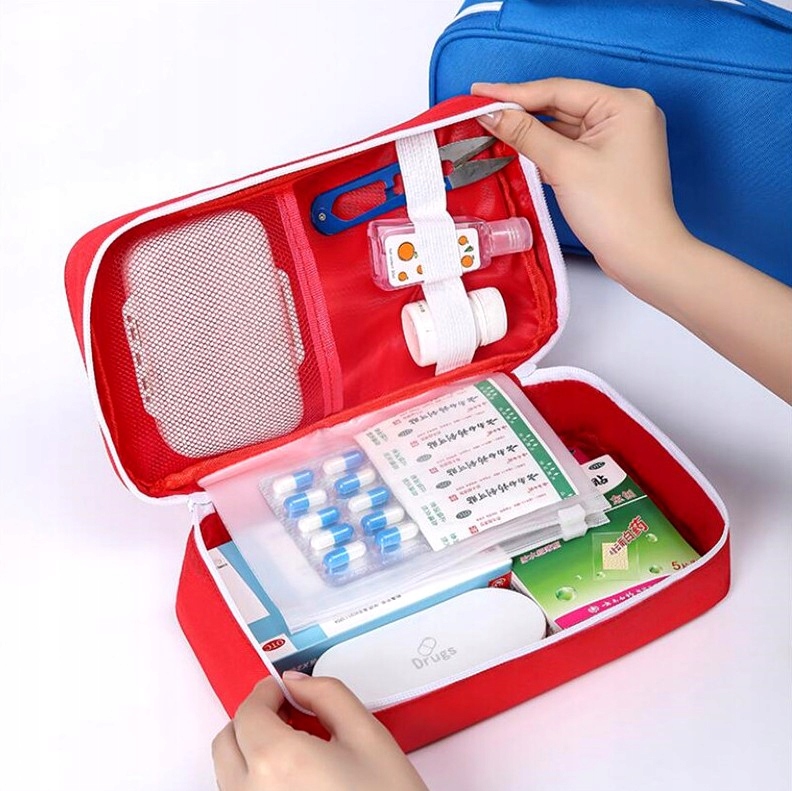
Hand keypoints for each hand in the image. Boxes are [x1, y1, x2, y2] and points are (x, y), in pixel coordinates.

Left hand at [212, 672, 428, 790]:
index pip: (249, 712)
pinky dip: (254, 778)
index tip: (283, 689)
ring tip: (292, 747)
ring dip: (251, 749)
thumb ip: (328, 695)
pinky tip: (291, 775)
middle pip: (228, 740)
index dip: (266, 691)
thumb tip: (298, 683)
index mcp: (278, 761)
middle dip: (255, 718)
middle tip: (286, 713)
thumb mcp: (367, 735)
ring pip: (229, 771)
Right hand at [473, 78, 791, 402]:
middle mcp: (625, 114)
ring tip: (490, 129)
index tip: (478, 92)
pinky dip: (545, 151)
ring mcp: (619, 139)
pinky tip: (517, 150)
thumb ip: (525, 134)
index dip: (514, 93)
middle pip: (561, 106)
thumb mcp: (564, 166)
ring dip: (530, 133)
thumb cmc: (614, 210)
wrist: (643, 256)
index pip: (558, 90)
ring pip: (564, 128)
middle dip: (520, 112)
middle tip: (479, 109)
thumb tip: (491, 113)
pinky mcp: (610, 163)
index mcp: (623, 104)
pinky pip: (571, 147)